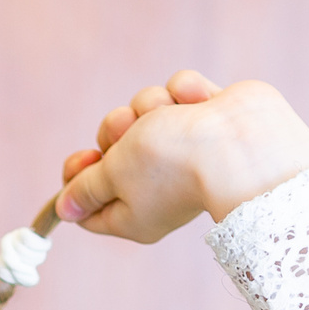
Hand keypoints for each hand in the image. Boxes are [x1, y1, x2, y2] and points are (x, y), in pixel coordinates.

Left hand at [54, 72, 308, 241]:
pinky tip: (200, 102)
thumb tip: (65, 208)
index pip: (91, 205)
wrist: (243, 140)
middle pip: (114, 153)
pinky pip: (178, 93)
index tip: (82, 159)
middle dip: (116, 131)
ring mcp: (186, 151)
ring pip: (143, 113)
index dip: (78, 179)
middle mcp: (159, 188)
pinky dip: (186, 93)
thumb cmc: (173, 162)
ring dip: (150, 106)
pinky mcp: (208, 117)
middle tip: (127, 131)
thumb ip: (87, 187)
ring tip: (170, 114)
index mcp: (134, 216)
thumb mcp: (113, 174)